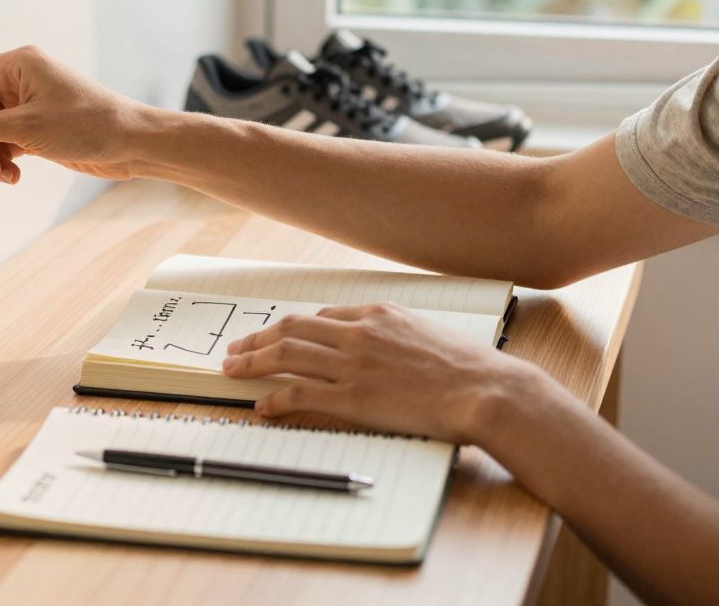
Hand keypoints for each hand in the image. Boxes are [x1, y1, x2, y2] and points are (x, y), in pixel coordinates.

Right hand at [0, 46, 148, 182]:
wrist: (134, 144)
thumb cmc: (88, 125)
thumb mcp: (25, 128)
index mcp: (17, 64)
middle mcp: (20, 79)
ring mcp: (28, 105)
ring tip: (0, 174)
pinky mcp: (37, 128)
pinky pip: (3, 142)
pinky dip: (2, 160)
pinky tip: (13, 176)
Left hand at [222, 302, 539, 441]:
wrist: (486, 390)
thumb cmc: (468, 368)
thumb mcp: (427, 333)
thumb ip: (396, 333)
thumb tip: (381, 343)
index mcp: (378, 314)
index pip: (320, 315)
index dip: (289, 327)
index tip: (274, 334)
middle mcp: (359, 333)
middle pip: (292, 328)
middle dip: (257, 338)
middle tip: (235, 348)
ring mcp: (353, 364)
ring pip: (286, 355)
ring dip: (253, 361)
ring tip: (232, 370)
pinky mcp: (353, 397)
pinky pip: (299, 394)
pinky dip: (274, 398)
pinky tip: (263, 405)